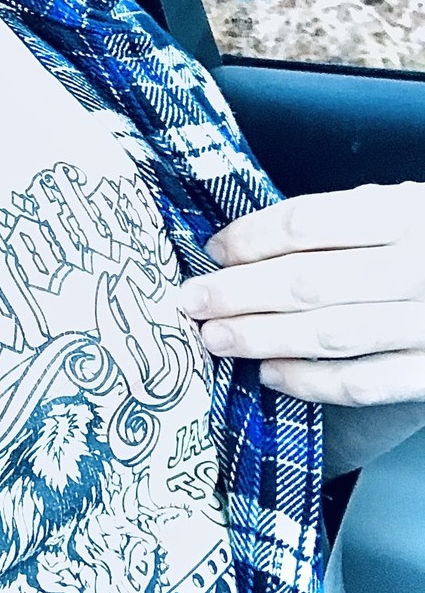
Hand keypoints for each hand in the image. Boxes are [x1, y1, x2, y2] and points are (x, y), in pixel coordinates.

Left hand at [181, 182, 424, 405]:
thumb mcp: (413, 208)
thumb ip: (353, 220)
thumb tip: (258, 241)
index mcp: (408, 213)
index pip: (308, 224)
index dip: (251, 238)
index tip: (214, 250)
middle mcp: (418, 267)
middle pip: (306, 282)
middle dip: (237, 293)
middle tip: (190, 301)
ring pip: (329, 335)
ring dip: (262, 338)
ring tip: (214, 338)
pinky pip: (366, 384)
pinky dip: (312, 382)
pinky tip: (271, 375)